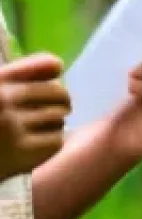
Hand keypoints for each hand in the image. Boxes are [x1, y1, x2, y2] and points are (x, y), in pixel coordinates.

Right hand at [0, 53, 69, 180]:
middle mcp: (3, 101)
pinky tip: (32, 149)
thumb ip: (22, 73)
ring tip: (34, 132)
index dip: (55, 73)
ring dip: (54, 124)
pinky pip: (56, 141)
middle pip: (59, 93)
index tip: (54, 81)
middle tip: (51, 113)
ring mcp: (12, 128)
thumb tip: (58, 66)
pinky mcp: (22, 153)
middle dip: (60, 103)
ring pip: (60, 117)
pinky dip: (49, 144)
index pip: (48, 64)